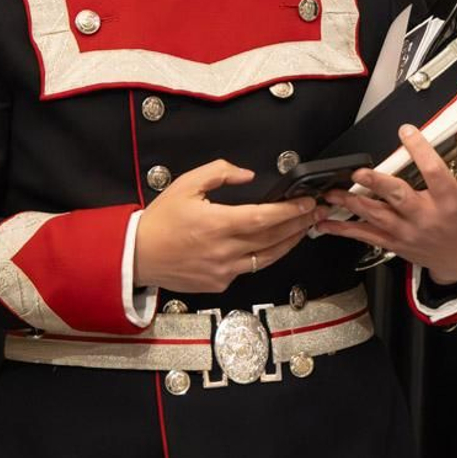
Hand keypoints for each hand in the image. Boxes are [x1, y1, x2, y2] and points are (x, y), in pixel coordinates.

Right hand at [134, 159, 321, 293]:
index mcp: (218, 224)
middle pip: (273, 238)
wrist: (138, 256)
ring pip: (267, 258)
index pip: (264, 218)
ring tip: (305, 229)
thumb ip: (219, 173)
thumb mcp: (186, 185)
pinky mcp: (220, 283)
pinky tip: (273, 245)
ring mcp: (224, 271)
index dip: (290, 211)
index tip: (308, 202)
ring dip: (290, 242)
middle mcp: (225, 250)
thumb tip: (247, 175)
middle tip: (318, 213)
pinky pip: (249, 269)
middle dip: (299, 224)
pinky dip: (264, 255)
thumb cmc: (161, 220)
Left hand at [315, 124, 456, 283]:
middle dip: (377, 184)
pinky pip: (366, 236)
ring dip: (352, 203)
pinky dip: (344, 229)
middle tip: (359, 172)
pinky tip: (325, 222)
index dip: (420, 151)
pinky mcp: (394, 243)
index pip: (434, 172)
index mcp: (449, 202)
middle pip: (399, 197)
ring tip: (333, 192)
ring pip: (376, 216)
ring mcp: (407, 232)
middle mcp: (425, 217)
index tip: (407, 132)